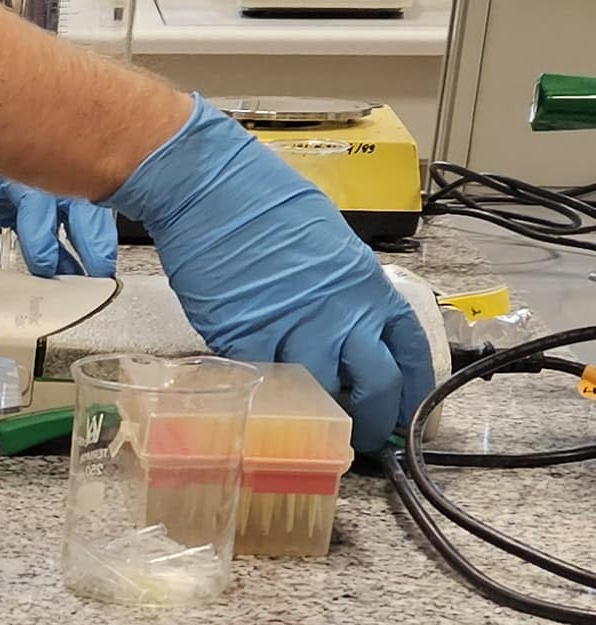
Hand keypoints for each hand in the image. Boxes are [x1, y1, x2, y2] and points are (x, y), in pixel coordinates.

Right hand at [118, 96, 433, 456]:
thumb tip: (345, 324)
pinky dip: (271, 399)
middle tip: (367, 437)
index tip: (410, 414)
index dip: (414, 389)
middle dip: (377, 420)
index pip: (408, 349)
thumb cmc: (264, 200)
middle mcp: (340, 310)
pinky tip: (272, 405)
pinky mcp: (244, 339)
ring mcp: (293, 327)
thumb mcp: (328, 242)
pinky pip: (266, 385)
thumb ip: (342, 289)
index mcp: (366, 283)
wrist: (210, 187)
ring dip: (325, 420)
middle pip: (377, 384)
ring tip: (319, 432)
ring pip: (323, 396)